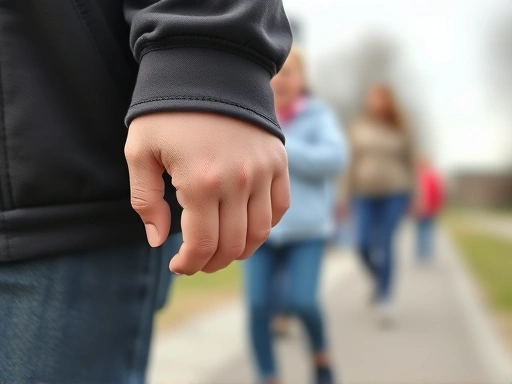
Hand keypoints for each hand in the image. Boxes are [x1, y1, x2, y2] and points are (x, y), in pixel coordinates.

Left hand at [125, 112, 289, 274]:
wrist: (206, 68)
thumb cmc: (167, 111)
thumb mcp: (139, 152)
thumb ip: (145, 201)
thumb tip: (159, 241)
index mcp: (201, 182)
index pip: (203, 244)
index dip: (190, 264)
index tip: (179, 265)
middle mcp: (238, 181)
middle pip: (233, 245)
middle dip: (212, 261)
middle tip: (198, 260)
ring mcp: (263, 171)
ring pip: (261, 232)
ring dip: (241, 249)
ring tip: (222, 248)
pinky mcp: (278, 161)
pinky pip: (280, 207)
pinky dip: (266, 224)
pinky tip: (246, 224)